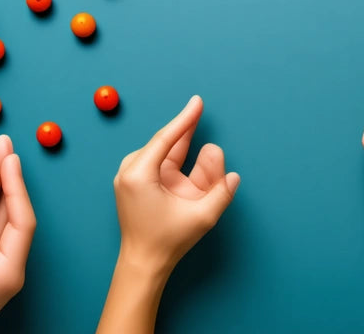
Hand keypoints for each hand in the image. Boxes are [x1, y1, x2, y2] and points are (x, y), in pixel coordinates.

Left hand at [113, 96, 239, 272]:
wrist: (143, 262)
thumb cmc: (167, 240)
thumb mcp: (200, 218)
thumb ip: (220, 195)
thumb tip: (234, 176)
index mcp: (139, 174)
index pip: (166, 139)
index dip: (184, 119)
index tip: (197, 103)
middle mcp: (130, 170)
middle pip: (164, 142)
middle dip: (186, 130)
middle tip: (200, 108)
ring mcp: (129, 175)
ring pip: (162, 150)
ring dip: (182, 143)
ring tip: (196, 130)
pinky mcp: (134, 180)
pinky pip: (158, 159)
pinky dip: (174, 153)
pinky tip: (187, 146)